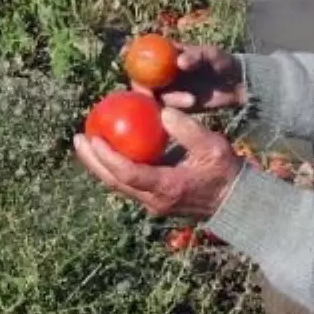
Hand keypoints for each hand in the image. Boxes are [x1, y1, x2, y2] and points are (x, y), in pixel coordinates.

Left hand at [73, 107, 241, 219]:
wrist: (235, 200)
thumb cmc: (225, 171)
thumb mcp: (211, 145)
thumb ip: (186, 128)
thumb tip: (160, 110)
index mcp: (167, 187)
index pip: (128, 174)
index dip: (107, 157)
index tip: (93, 138)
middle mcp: (154, 199)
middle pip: (114, 182)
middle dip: (93, 161)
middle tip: (78, 139)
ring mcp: (153, 202)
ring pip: (118, 184)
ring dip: (100, 165)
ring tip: (85, 142)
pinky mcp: (154, 199)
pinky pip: (128, 182)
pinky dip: (115, 166)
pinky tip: (108, 149)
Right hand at [134, 43, 245, 112]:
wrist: (236, 83)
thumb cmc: (222, 62)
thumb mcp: (212, 54)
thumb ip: (196, 55)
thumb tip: (179, 62)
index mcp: (165, 54)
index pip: (140, 57)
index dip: (133, 64)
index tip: (139, 73)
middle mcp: (161, 72)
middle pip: (140, 82)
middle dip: (145, 91)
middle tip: (155, 96)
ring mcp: (168, 89)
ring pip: (154, 99)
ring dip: (169, 100)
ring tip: (191, 100)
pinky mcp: (176, 106)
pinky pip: (166, 111)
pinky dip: (173, 112)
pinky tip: (189, 107)